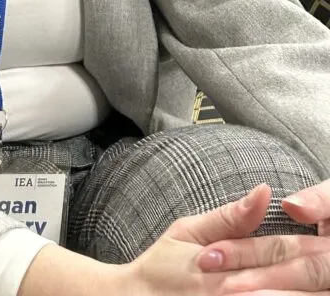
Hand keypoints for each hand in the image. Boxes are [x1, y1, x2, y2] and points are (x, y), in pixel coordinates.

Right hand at [18, 184, 329, 294]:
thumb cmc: (162, 268)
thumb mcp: (187, 231)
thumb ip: (229, 217)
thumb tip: (263, 191)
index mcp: (223, 262)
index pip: (276, 251)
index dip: (308, 246)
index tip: (329, 237)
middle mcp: (232, 291)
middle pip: (286, 282)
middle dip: (316, 273)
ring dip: (307, 291)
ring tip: (326, 282)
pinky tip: (305, 295)